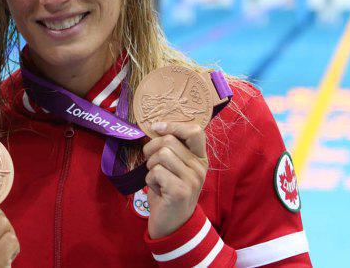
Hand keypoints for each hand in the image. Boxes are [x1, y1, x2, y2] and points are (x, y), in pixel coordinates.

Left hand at [143, 121, 207, 238]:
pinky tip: (158, 190)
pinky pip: (156, 172)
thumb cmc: (168, 191)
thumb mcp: (175, 167)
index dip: (173, 125)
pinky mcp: (180, 191)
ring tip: (156, 178)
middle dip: (151, 149)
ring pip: (161, 154)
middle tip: (151, 163)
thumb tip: (156, 127)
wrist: (172, 224)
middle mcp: (200, 168)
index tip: (156, 128)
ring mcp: (192, 180)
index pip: (195, 131)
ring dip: (150, 166)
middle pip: (170, 141)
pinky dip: (150, 180)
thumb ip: (172, 149)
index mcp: (200, 158)